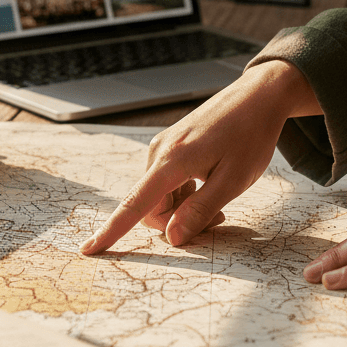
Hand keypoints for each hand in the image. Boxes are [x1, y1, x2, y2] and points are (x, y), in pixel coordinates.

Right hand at [80, 60, 320, 253]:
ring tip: (219, 201)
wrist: (258, 96)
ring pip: (160, 196)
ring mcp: (164, 146)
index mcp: (172, 161)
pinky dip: (184, 194)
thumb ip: (200, 211)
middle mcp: (160, 151)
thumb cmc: (250, 136)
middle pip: (150, 207)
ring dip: (183, 209)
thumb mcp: (233, 180)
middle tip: (217, 220)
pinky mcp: (172, 144)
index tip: (88, 250)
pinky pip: (167, 182)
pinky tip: (209, 185)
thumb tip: (172, 238)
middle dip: (175, 222)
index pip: (134, 204)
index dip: (112, 231)